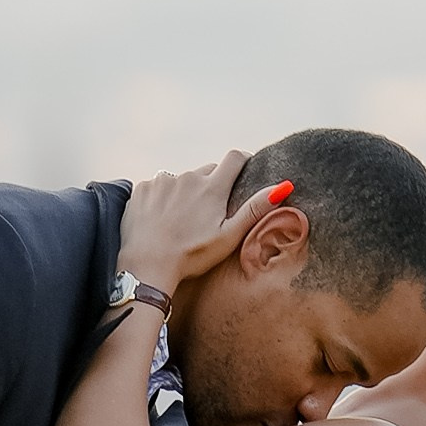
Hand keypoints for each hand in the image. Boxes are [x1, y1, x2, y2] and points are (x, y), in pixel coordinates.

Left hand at [119, 152, 269, 292]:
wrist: (147, 268)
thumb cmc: (192, 256)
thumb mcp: (229, 236)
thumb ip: (255, 209)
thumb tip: (283, 186)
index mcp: (212, 188)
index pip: (234, 158)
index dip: (243, 161)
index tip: (244, 170)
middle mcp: (188, 177)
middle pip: (207, 170)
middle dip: (212, 184)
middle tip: (209, 211)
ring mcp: (162, 182)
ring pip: (181, 179)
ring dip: (185, 192)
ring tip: (182, 219)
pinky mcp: (142, 189)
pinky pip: (157, 186)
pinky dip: (162, 198)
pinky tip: (161, 219)